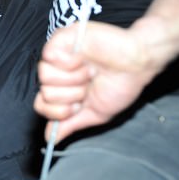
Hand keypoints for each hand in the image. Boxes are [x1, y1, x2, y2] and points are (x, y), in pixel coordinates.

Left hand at [33, 20, 157, 141]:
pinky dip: (68, 62)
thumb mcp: (95, 113)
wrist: (137, 63)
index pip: (41, 106)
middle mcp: (56, 74)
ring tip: (89, 72)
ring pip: (44, 76)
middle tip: (88, 85)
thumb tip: (50, 140)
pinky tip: (82, 59)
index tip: (78, 105)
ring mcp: (57, 56)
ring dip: (73, 78)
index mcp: (62, 90)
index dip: (59, 111)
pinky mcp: (60, 39)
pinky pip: (49, 56)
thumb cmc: (119, 86)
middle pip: (44, 93)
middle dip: (71, 94)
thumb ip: (71, 125)